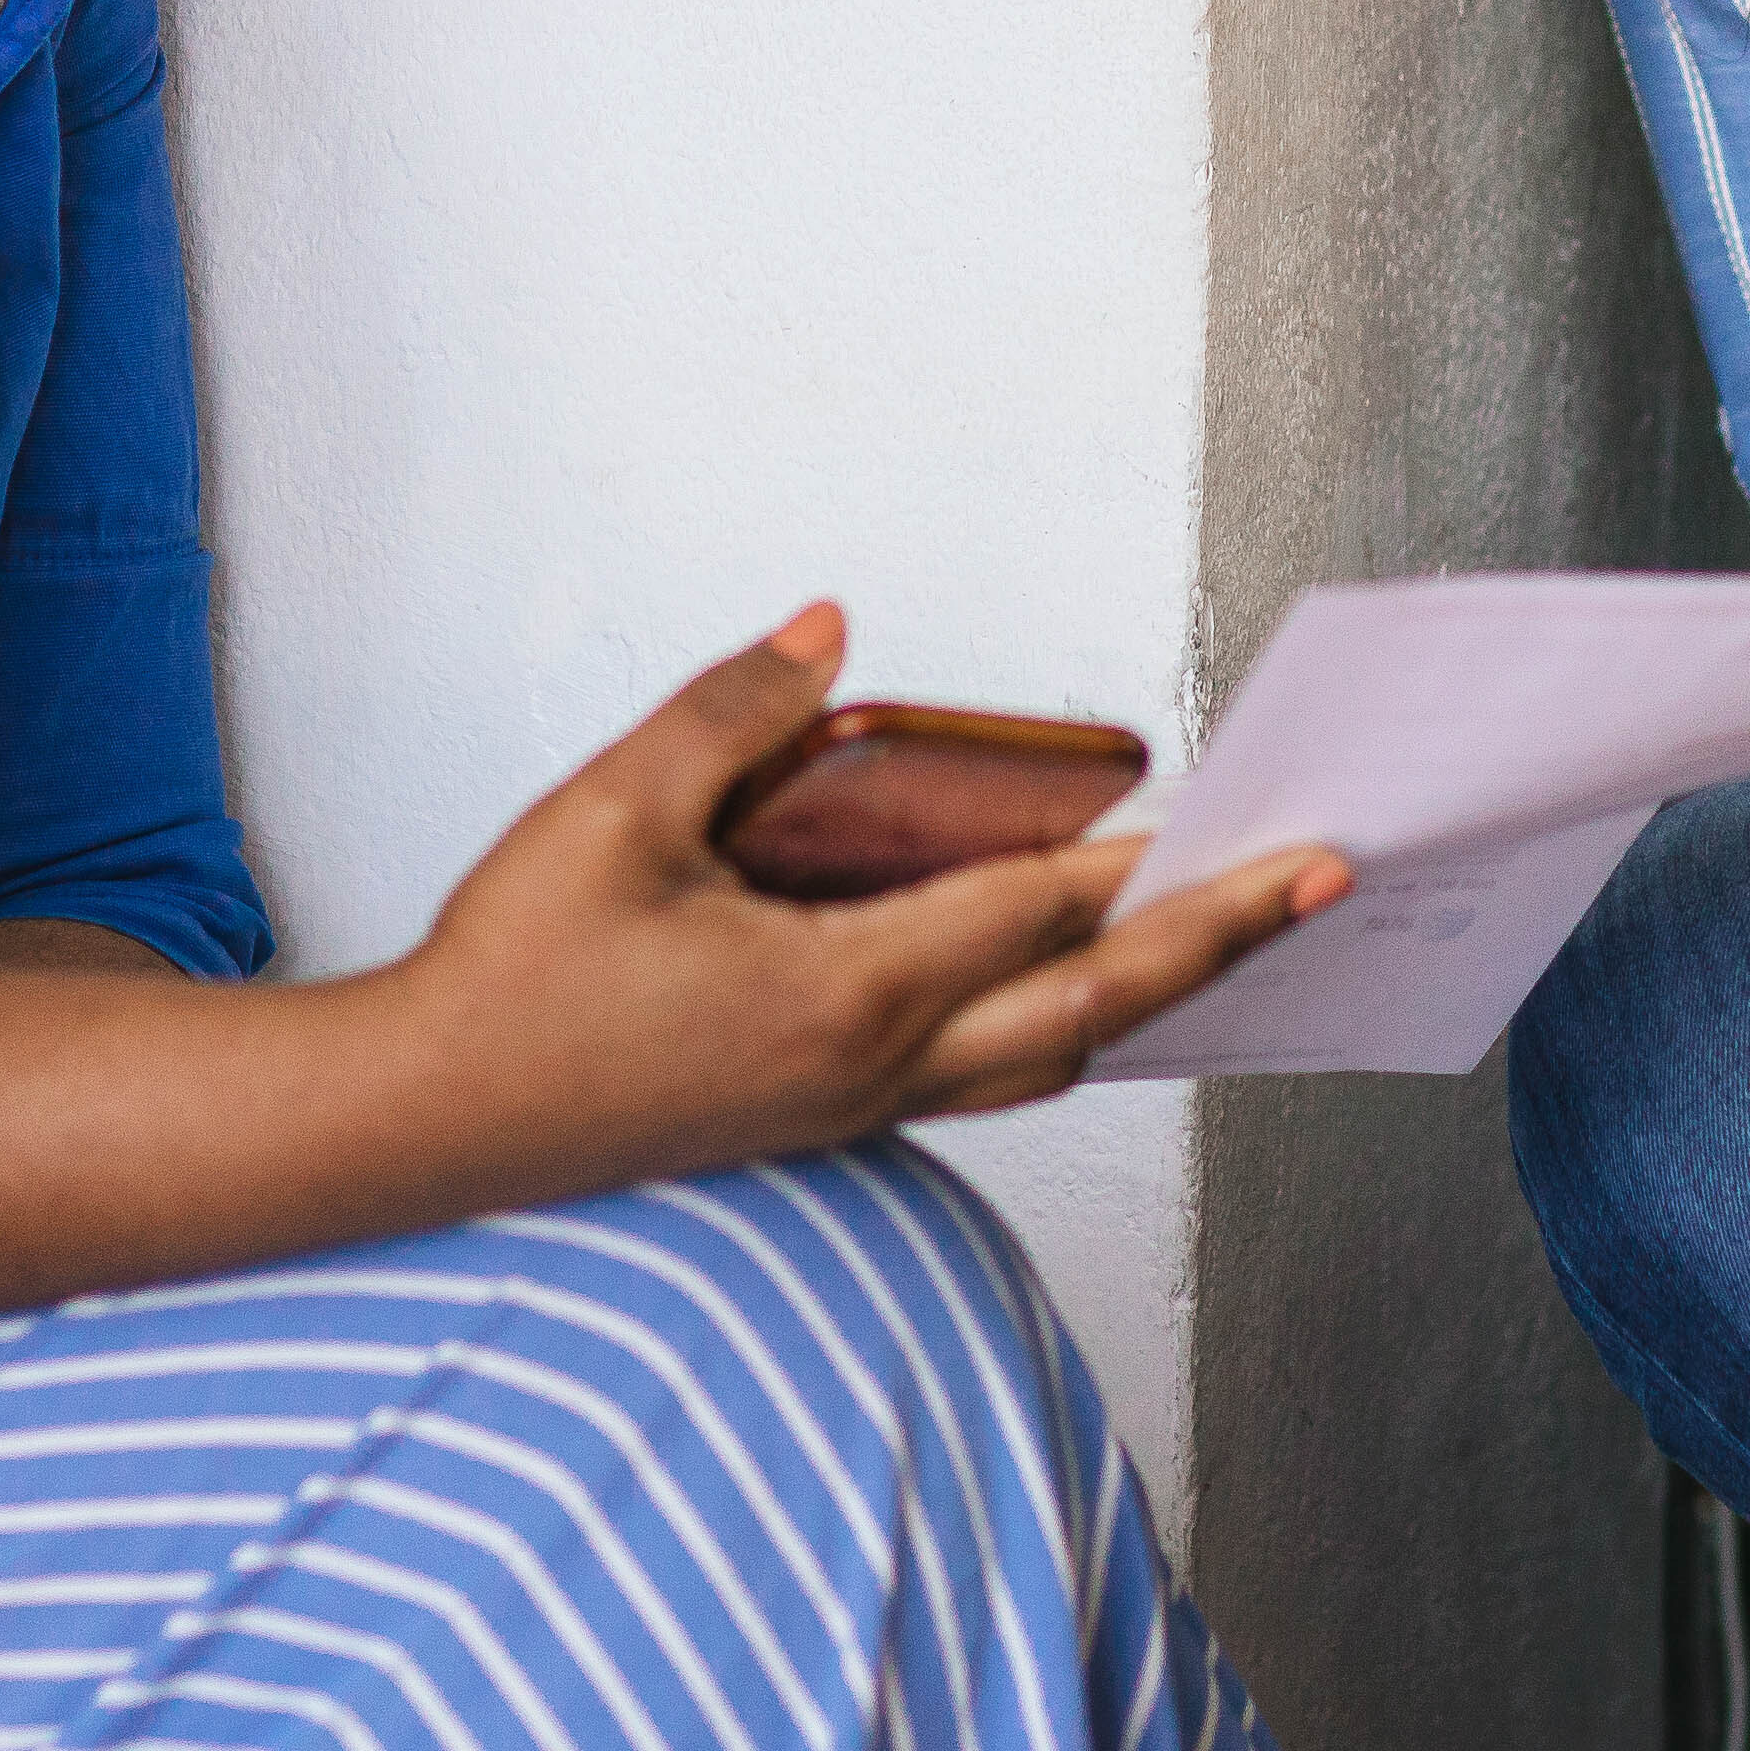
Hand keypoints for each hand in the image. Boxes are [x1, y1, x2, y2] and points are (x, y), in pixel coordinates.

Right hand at [381, 609, 1344, 1168]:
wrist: (425, 1118)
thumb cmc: (510, 972)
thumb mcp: (611, 810)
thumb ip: (732, 708)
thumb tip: (830, 626)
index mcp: (838, 990)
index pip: (1035, 911)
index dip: (1145, 858)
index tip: (1246, 820)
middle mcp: (872, 1066)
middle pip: (1093, 1007)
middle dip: (1219, 940)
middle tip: (1323, 886)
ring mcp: (851, 1109)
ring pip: (1048, 1061)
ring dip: (1146, 998)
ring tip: (1226, 937)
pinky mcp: (819, 1123)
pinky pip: (982, 1079)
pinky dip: (1057, 1030)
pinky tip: (1069, 988)